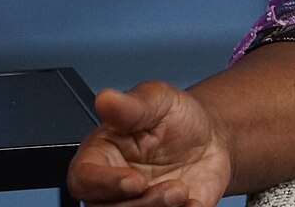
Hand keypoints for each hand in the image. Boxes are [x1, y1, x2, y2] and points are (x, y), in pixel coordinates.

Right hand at [66, 80, 234, 206]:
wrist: (211, 138)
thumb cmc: (174, 119)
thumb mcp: (158, 100)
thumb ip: (131, 106)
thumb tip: (105, 98)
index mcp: (99, 157)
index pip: (83, 179)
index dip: (105, 183)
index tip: (134, 181)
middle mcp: (110, 188)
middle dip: (142, 204)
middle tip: (173, 189)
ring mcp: (134, 205)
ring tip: (183, 192)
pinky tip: (194, 203)